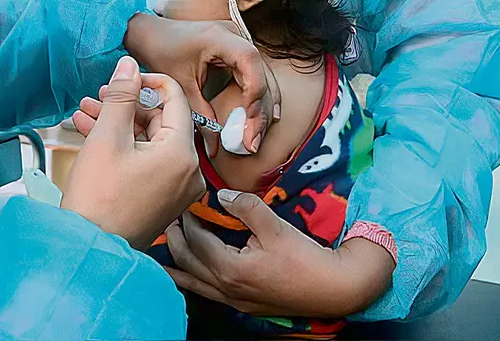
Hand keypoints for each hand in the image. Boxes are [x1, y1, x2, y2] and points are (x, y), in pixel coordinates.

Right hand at [62, 56, 204, 249]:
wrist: (90, 248)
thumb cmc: (98, 198)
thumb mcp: (107, 137)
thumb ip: (121, 96)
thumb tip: (129, 65)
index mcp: (181, 153)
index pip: (174, 98)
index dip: (146, 82)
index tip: (120, 80)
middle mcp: (188, 171)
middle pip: (161, 121)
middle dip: (126, 106)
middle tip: (96, 98)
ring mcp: (177, 188)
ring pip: (150, 141)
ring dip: (119, 125)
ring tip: (85, 115)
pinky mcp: (163, 200)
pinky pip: (148, 162)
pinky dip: (125, 148)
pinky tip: (92, 136)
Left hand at [124, 14, 275, 153]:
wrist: (151, 33)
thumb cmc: (162, 51)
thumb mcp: (180, 85)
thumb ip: (200, 116)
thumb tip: (214, 149)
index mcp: (220, 37)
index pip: (250, 64)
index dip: (254, 95)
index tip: (249, 124)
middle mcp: (236, 35)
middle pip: (262, 74)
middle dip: (260, 111)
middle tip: (252, 141)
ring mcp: (240, 41)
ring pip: (263, 77)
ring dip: (262, 108)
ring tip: (254, 137)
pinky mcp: (238, 51)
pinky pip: (254, 76)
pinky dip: (256, 98)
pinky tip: (256, 121)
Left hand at [165, 190, 393, 317]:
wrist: (334, 289)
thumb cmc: (305, 258)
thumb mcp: (275, 226)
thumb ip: (245, 206)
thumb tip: (221, 194)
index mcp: (230, 269)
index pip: (196, 239)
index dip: (188, 218)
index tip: (187, 200)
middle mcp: (226, 288)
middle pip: (186, 261)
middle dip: (174, 238)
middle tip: (170, 216)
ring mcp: (232, 300)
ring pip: (191, 282)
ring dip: (176, 261)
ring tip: (165, 243)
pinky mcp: (241, 304)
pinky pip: (205, 291)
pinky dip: (189, 279)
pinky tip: (183, 273)